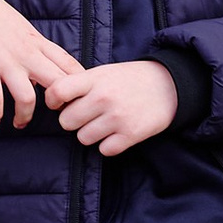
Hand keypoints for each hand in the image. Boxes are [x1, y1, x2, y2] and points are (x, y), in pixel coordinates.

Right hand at [0, 0, 82, 128]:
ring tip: (19, 123)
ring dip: (24, 116)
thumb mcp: (22, 27)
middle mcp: (26, 53)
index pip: (69, 66)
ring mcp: (5, 61)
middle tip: (51, 117)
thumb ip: (35, 47)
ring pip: (27, 98)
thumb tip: (45, 67)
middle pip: (58, 84)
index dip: (79, 86)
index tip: (78, 100)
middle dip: (60, 106)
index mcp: (37, 42)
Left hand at [43, 55, 180, 156]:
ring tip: (105, 123)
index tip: (61, 103)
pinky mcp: (130, 134)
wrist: (170, 85)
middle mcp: (103, 98)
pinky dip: (109, 145)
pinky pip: (104, 150)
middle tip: (88, 115)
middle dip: (74, 120)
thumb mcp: (104, 72)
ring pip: (83, 138)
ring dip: (91, 134)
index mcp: (94, 79)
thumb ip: (80, 85)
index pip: (57, 91)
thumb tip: (53, 102)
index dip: (53, 100)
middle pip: (66, 122)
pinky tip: (117, 133)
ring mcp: (117, 117)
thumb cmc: (130, 79)